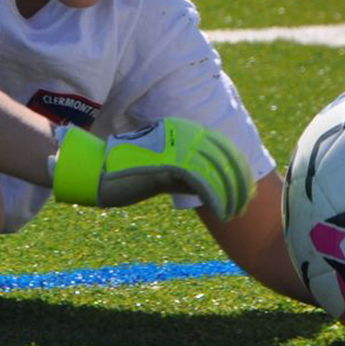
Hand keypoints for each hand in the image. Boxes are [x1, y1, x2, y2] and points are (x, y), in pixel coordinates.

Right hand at [50, 118, 254, 219]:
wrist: (96, 173)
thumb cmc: (124, 175)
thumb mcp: (160, 170)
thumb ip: (183, 173)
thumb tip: (208, 187)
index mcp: (181, 131)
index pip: (221, 145)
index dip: (238, 166)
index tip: (248, 187)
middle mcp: (181, 135)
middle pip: (224, 156)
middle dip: (240, 181)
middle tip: (247, 203)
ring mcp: (175, 148)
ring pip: (218, 171)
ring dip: (232, 195)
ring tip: (236, 212)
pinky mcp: (169, 165)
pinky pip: (204, 183)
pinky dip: (219, 200)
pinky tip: (225, 214)